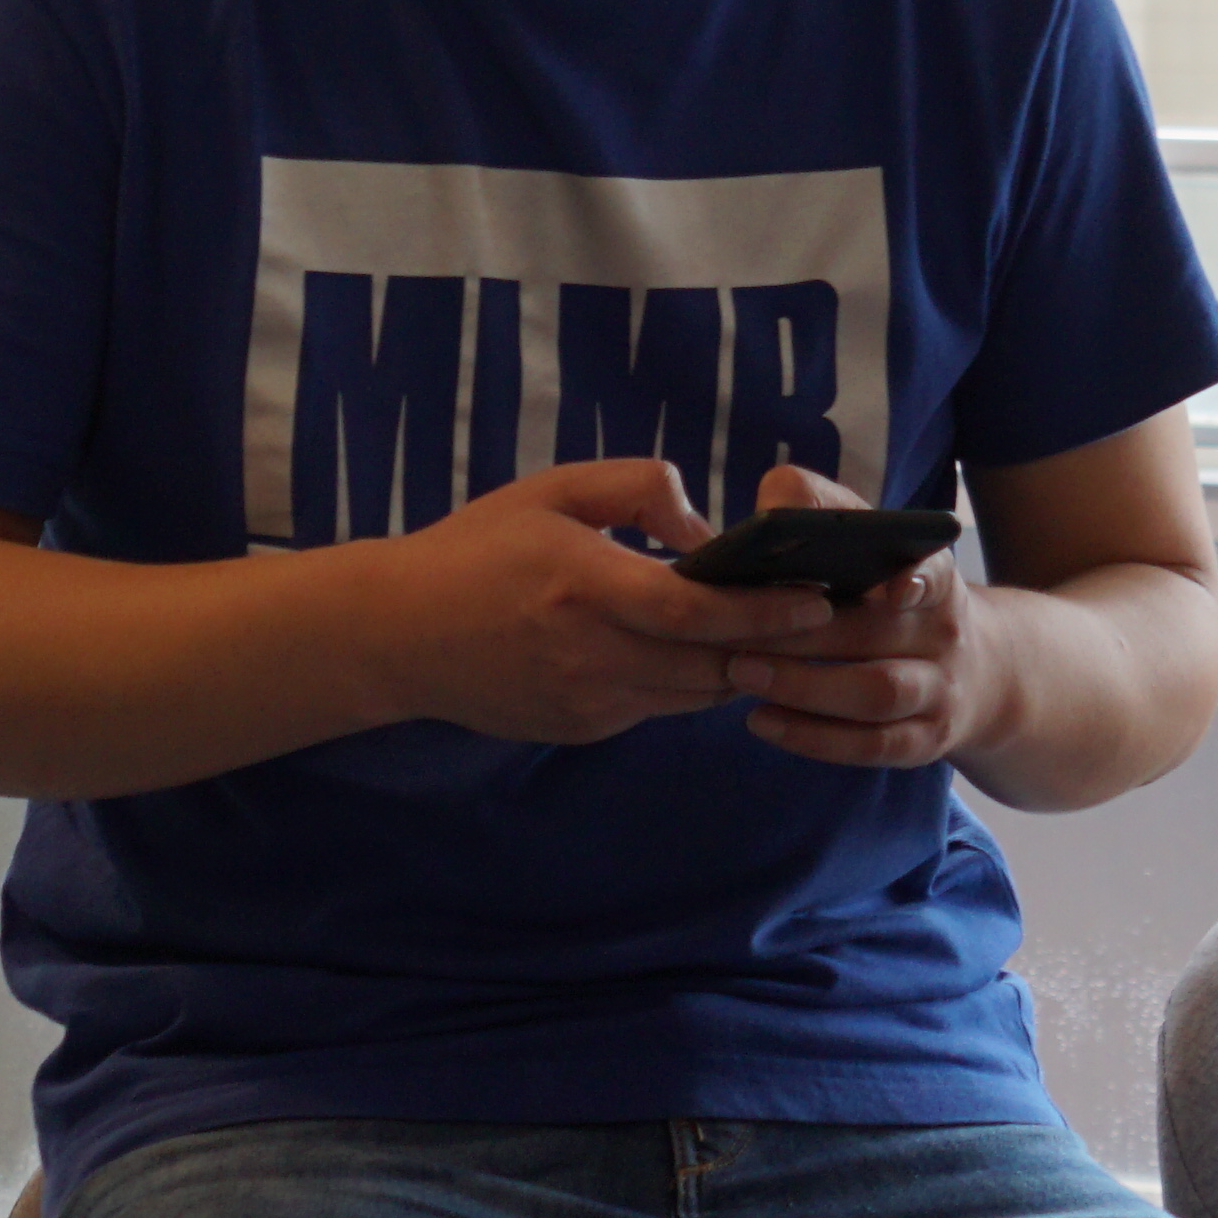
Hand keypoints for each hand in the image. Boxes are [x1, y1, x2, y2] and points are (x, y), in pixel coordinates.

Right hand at [357, 458, 840, 746]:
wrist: (397, 633)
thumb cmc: (477, 548)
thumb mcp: (551, 490)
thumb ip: (636, 488)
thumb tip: (704, 528)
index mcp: (582, 584)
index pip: (694, 612)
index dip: (763, 612)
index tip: (816, 599)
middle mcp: (589, 654)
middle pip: (710, 664)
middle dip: (771, 645)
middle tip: (820, 620)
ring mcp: (585, 701)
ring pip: (693, 694)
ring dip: (735, 667)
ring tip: (772, 634)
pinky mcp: (580, 729)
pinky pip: (656, 707)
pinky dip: (686, 682)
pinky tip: (694, 652)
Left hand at [719, 463, 977, 768]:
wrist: (975, 673)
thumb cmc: (888, 598)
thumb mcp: (876, 549)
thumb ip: (823, 513)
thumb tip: (769, 506)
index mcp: (932, 576)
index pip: (933, 571)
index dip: (917, 578)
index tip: (893, 586)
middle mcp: (943, 633)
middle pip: (878, 634)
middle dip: (805, 634)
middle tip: (733, 631)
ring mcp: (938, 691)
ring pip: (877, 693)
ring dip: (805, 686)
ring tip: (740, 673)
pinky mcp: (922, 741)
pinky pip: (870, 745)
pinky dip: (812, 736)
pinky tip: (760, 721)